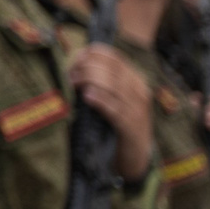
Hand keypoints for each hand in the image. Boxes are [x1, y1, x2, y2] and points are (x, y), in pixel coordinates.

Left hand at [69, 46, 153, 181]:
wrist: (135, 154)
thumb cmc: (116, 122)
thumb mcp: (111, 97)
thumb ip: (99, 82)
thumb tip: (73, 66)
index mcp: (134, 81)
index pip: (115, 58)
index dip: (93, 54)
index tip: (75, 59)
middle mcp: (139, 92)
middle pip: (113, 70)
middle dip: (88, 67)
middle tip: (70, 75)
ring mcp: (137, 110)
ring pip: (115, 86)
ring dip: (90, 80)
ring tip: (74, 83)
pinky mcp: (131, 127)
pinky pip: (116, 110)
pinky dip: (101, 100)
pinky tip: (87, 97)